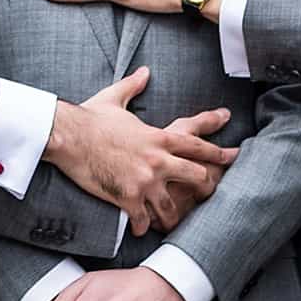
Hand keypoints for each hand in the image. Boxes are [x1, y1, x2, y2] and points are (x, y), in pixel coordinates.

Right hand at [44, 69, 234, 234]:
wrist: (68, 137)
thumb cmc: (90, 117)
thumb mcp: (115, 98)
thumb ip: (134, 85)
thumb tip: (144, 71)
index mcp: (159, 137)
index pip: (197, 146)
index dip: (217, 153)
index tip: (231, 156)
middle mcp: (158, 160)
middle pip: (196, 177)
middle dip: (204, 187)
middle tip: (207, 194)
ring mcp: (144, 181)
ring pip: (170, 206)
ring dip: (170, 216)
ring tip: (170, 224)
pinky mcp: (127, 197)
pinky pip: (141, 220)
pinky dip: (141, 226)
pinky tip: (140, 229)